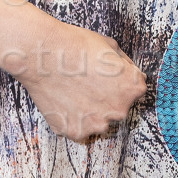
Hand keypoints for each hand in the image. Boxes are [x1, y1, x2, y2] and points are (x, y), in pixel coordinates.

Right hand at [0, 17, 147, 142]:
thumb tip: (128, 72)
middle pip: (117, 107)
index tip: (105, 75)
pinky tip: (65, 102)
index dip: (119, 80)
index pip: (135, 89)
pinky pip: (79, 129)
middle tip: (87, 83)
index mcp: (132, 88)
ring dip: (91, 112)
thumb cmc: (75, 46)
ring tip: (74, 92)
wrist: (43, 55)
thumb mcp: (110, 45)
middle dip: (106, 98)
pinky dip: (73, 120)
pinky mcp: (76, 132)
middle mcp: (119, 110)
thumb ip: (125, 64)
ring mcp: (97, 124)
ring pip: (99, 121)